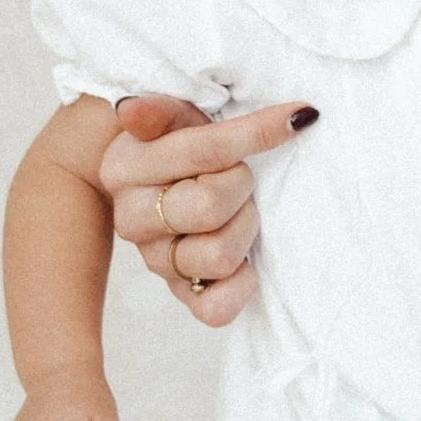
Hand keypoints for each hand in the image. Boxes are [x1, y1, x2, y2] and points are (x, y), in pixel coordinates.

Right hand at [100, 95, 317, 327]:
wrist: (165, 184)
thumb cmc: (179, 143)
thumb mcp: (175, 114)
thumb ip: (160, 111)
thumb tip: (133, 112)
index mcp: (124, 169)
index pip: (204, 152)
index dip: (257, 133)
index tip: (296, 118)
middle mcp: (131, 221)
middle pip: (210, 207)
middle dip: (240, 186)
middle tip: (238, 177)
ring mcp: (156, 262)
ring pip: (220, 256)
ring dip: (245, 229)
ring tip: (238, 211)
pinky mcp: (182, 295)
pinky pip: (216, 309)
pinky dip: (241, 285)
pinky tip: (246, 259)